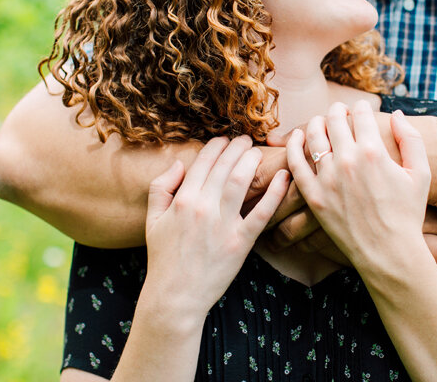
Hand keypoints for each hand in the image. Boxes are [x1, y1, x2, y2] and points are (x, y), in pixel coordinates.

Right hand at [143, 136, 288, 314]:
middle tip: (246, 140)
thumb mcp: (152, 220)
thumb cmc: (163, 259)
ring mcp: (223, 225)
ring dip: (252, 161)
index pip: (204, 161)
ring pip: (241, 181)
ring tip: (258, 152)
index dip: (217, 145)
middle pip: (225, 166)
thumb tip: (180, 163)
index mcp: (183, 200)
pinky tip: (284, 178)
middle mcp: (203, 208)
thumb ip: (161, 187)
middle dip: (238, 147)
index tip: (225, 140)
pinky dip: (275, 193)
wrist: (175, 296)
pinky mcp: (241, 242)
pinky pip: (261, 213)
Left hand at [286, 101, 430, 270]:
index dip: (361, 107)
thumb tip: (398, 114)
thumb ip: (411, 139)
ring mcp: (328, 178)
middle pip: (335, 119)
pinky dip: (293, 145)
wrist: (389, 253)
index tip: (362, 109)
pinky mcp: (314, 196)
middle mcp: (348, 161)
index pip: (360, 113)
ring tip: (321, 121)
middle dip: (338, 110)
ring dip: (317, 122)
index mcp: (374, 151)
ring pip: (314, 136)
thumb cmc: (408, 213)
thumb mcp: (420, 173)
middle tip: (340, 111)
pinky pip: (296, 163)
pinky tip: (298, 137)